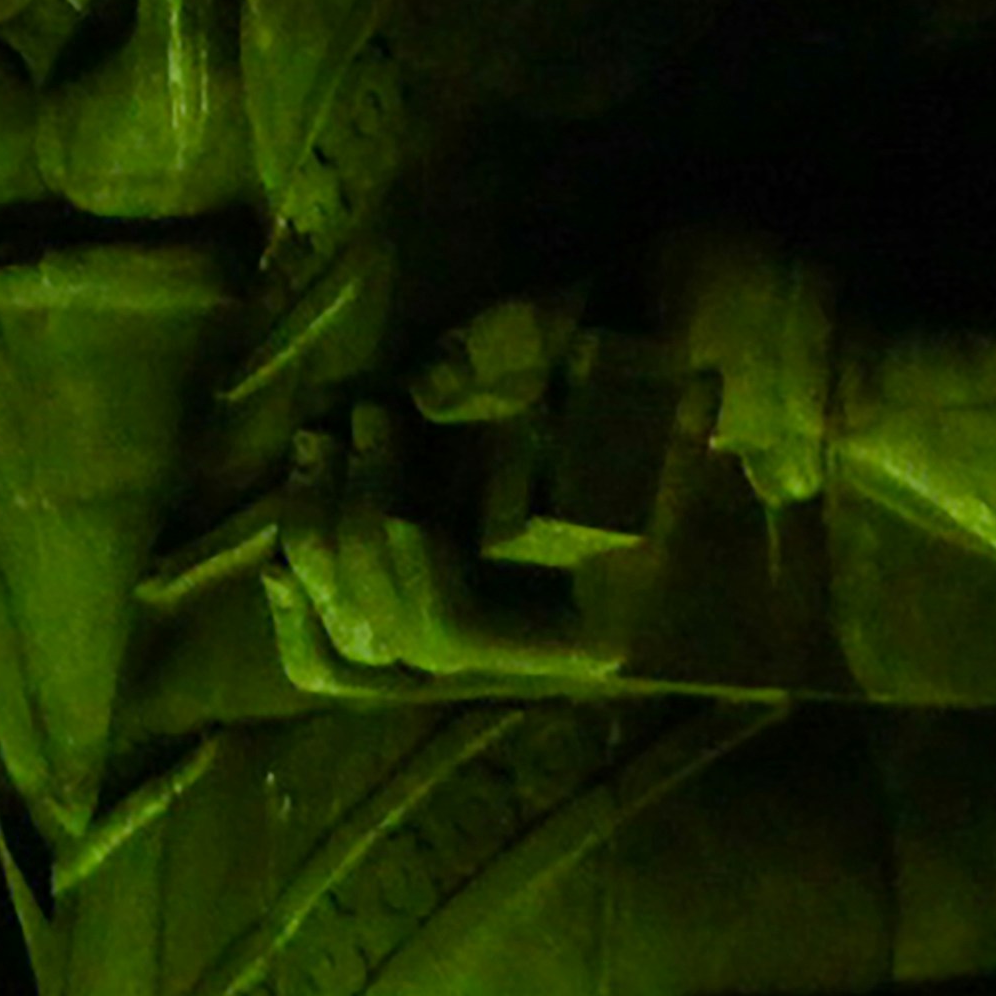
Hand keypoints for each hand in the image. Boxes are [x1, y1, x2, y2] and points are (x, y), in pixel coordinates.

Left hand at [244, 238, 841, 695]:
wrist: (714, 353)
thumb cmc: (680, 348)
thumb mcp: (627, 336)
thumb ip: (537, 350)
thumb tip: (431, 383)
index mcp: (588, 619)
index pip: (456, 629)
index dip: (399, 554)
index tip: (389, 430)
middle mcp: (534, 648)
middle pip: (396, 637)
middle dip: (350, 528)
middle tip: (349, 419)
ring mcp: (488, 631)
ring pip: (364, 649)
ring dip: (320, 547)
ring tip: (319, 444)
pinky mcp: (452, 603)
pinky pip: (358, 659)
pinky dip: (311, 619)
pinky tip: (281, 558)